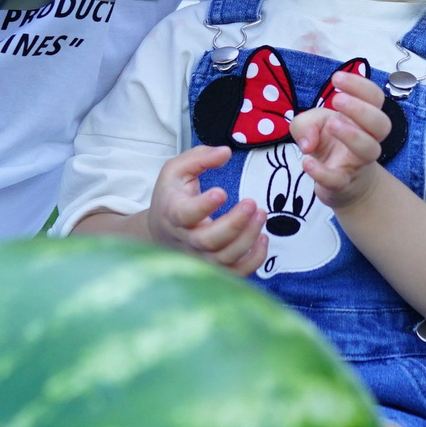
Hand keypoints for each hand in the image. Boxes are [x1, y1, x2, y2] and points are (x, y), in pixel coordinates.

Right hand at [146, 146, 266, 275]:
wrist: (161, 230)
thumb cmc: (172, 196)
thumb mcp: (177, 170)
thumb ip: (200, 157)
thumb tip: (226, 152)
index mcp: (173, 213)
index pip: (185, 214)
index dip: (203, 206)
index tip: (221, 192)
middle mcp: (186, 239)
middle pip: (210, 241)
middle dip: (234, 224)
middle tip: (252, 203)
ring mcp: (200, 257)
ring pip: (225, 258)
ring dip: (248, 238)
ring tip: (261, 214)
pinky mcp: (215, 267)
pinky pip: (236, 274)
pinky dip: (254, 261)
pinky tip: (263, 238)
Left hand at [290, 72, 391, 210]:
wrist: (339, 185)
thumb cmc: (329, 144)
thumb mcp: (311, 125)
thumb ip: (305, 123)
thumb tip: (308, 142)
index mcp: (363, 119)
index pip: (375, 98)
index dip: (361, 85)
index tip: (337, 79)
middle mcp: (367, 139)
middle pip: (382, 124)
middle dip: (361, 109)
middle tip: (336, 99)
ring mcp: (357, 163)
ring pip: (370, 150)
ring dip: (352, 135)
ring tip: (331, 124)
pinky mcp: (343, 184)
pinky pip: (338, 179)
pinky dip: (322, 171)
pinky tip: (307, 161)